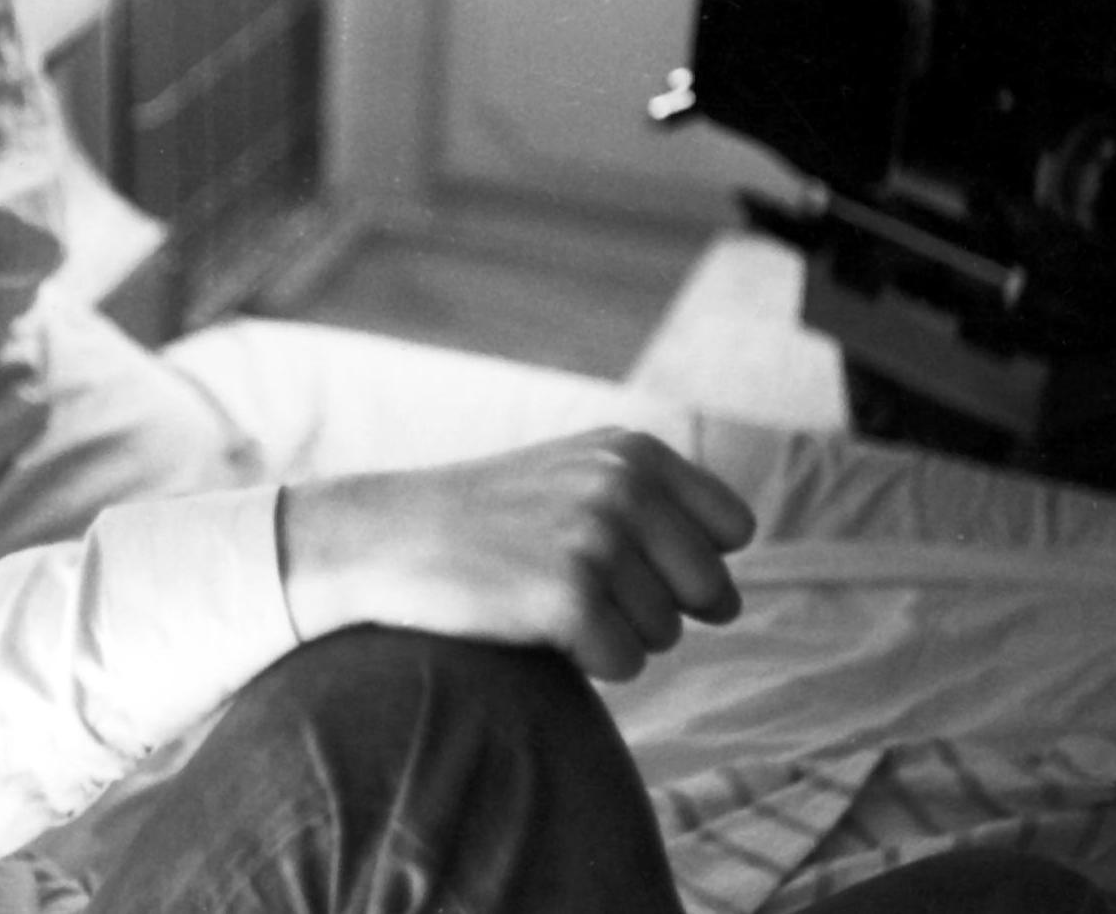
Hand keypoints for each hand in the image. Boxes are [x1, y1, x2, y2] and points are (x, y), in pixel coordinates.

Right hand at [277, 428, 754, 680]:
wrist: (382, 538)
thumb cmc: (484, 522)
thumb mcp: (576, 481)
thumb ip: (660, 516)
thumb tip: (732, 602)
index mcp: (636, 452)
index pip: (733, 530)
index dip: (687, 560)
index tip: (625, 559)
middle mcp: (625, 487)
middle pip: (709, 588)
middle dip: (655, 605)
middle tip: (574, 584)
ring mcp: (597, 540)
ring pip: (667, 633)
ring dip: (613, 634)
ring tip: (540, 597)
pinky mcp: (568, 597)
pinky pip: (627, 664)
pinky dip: (586, 662)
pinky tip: (530, 625)